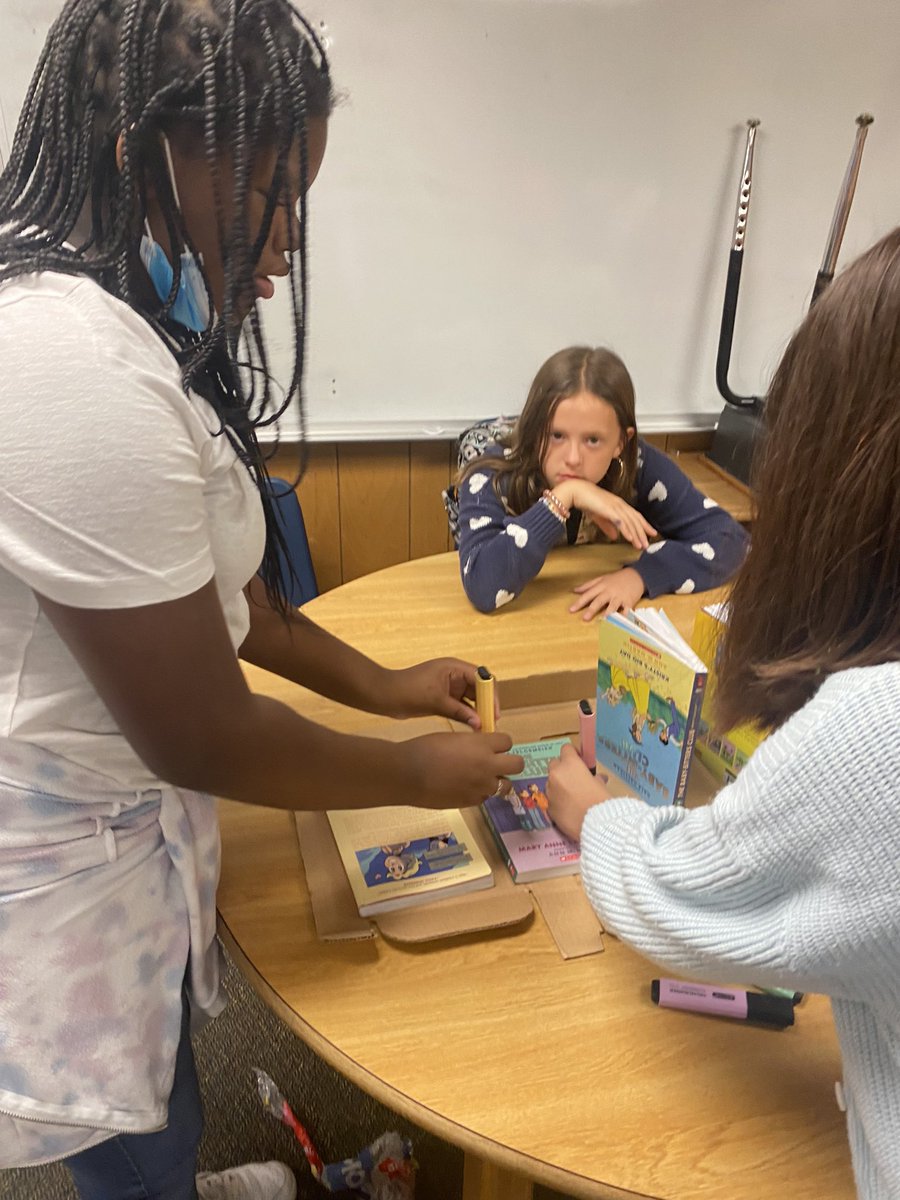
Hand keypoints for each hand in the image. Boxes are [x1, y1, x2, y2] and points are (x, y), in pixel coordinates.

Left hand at [381, 658, 497, 728]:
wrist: (383, 696)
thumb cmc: (408, 691)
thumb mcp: (436, 701)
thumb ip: (460, 712)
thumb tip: (480, 723)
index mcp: (454, 667)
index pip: (481, 677)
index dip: (490, 693)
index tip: (494, 711)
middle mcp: (454, 675)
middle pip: (478, 688)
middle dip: (486, 703)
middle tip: (492, 722)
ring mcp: (448, 687)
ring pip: (470, 698)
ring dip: (477, 711)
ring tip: (485, 727)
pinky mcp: (443, 698)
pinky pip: (460, 706)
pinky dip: (467, 715)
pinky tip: (473, 727)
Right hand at [405, 731, 524, 807]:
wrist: (409, 774)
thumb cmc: (426, 748)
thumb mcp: (453, 738)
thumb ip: (472, 744)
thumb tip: (479, 748)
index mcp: (482, 745)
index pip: (508, 741)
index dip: (499, 743)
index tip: (491, 745)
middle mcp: (488, 766)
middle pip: (518, 765)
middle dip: (510, 763)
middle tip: (496, 763)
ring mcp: (482, 787)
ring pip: (505, 786)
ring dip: (496, 781)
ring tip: (480, 779)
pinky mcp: (472, 802)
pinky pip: (485, 797)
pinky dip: (479, 793)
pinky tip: (463, 788)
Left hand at [547, 743, 610, 839]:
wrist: (595, 824)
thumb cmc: (602, 801)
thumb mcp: (601, 786)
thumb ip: (594, 778)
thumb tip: (596, 779)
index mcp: (570, 764)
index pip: (566, 749)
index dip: (573, 754)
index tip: (580, 761)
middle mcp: (556, 774)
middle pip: (554, 764)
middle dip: (562, 769)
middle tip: (574, 778)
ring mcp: (549, 790)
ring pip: (551, 782)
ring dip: (559, 785)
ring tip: (572, 796)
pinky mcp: (548, 806)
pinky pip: (551, 798)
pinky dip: (557, 800)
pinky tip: (568, 809)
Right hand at [554, 480, 655, 550]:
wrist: (576, 491)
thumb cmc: (587, 501)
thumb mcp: (599, 516)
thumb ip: (608, 527)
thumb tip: (615, 537)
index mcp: (619, 504)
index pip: (635, 515)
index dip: (644, 525)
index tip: (651, 534)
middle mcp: (620, 504)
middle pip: (635, 519)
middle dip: (643, 532)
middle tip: (647, 545)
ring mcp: (615, 506)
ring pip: (629, 522)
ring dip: (636, 534)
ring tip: (640, 545)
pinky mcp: (608, 509)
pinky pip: (620, 521)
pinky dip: (626, 530)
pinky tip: (630, 538)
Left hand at [569, 567, 644, 620]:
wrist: (636, 575)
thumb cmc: (617, 578)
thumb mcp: (602, 578)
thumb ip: (588, 585)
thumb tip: (575, 590)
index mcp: (602, 586)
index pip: (588, 594)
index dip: (579, 602)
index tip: (571, 610)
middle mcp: (610, 592)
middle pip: (599, 601)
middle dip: (592, 610)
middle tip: (585, 618)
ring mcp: (620, 597)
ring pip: (613, 606)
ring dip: (608, 613)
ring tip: (603, 620)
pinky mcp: (629, 601)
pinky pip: (627, 610)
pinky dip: (624, 615)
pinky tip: (621, 621)